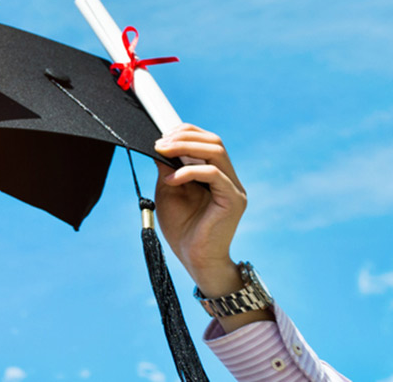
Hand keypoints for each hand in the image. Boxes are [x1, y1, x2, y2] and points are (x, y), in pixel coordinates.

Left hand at [154, 124, 246, 292]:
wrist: (194, 259)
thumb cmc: (182, 228)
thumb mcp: (169, 190)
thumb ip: (168, 168)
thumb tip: (161, 145)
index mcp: (217, 174)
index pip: (208, 141)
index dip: (185, 133)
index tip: (160, 138)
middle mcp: (229, 178)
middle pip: (214, 141)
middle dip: (183, 137)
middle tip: (158, 143)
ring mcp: (234, 188)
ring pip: (216, 151)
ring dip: (185, 147)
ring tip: (162, 152)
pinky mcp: (233, 200)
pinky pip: (213, 174)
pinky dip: (188, 171)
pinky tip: (170, 180)